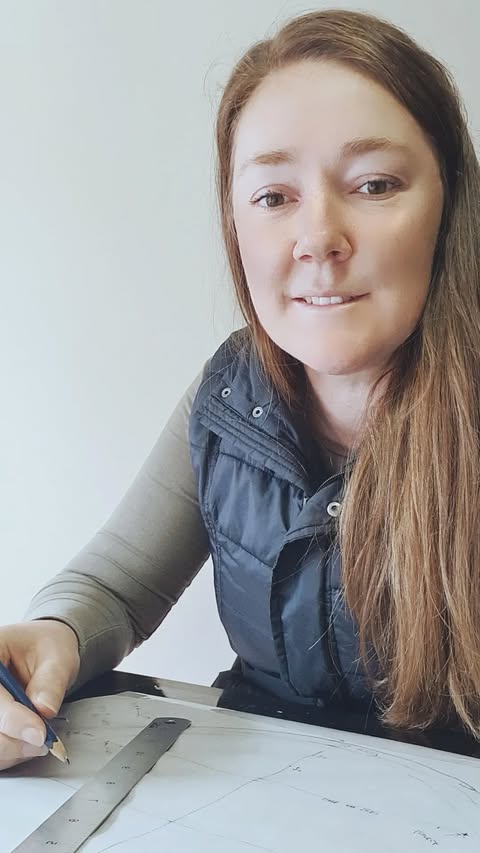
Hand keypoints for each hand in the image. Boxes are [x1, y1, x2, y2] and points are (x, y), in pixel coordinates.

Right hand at [0, 620, 79, 769]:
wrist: (46, 653)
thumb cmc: (47, 648)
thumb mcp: (57, 657)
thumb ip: (50, 682)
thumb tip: (44, 710)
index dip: (12, 718)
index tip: (39, 733)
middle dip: (13, 740)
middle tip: (43, 740)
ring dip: (13, 750)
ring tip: (41, 740)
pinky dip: (11, 754)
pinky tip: (29, 743)